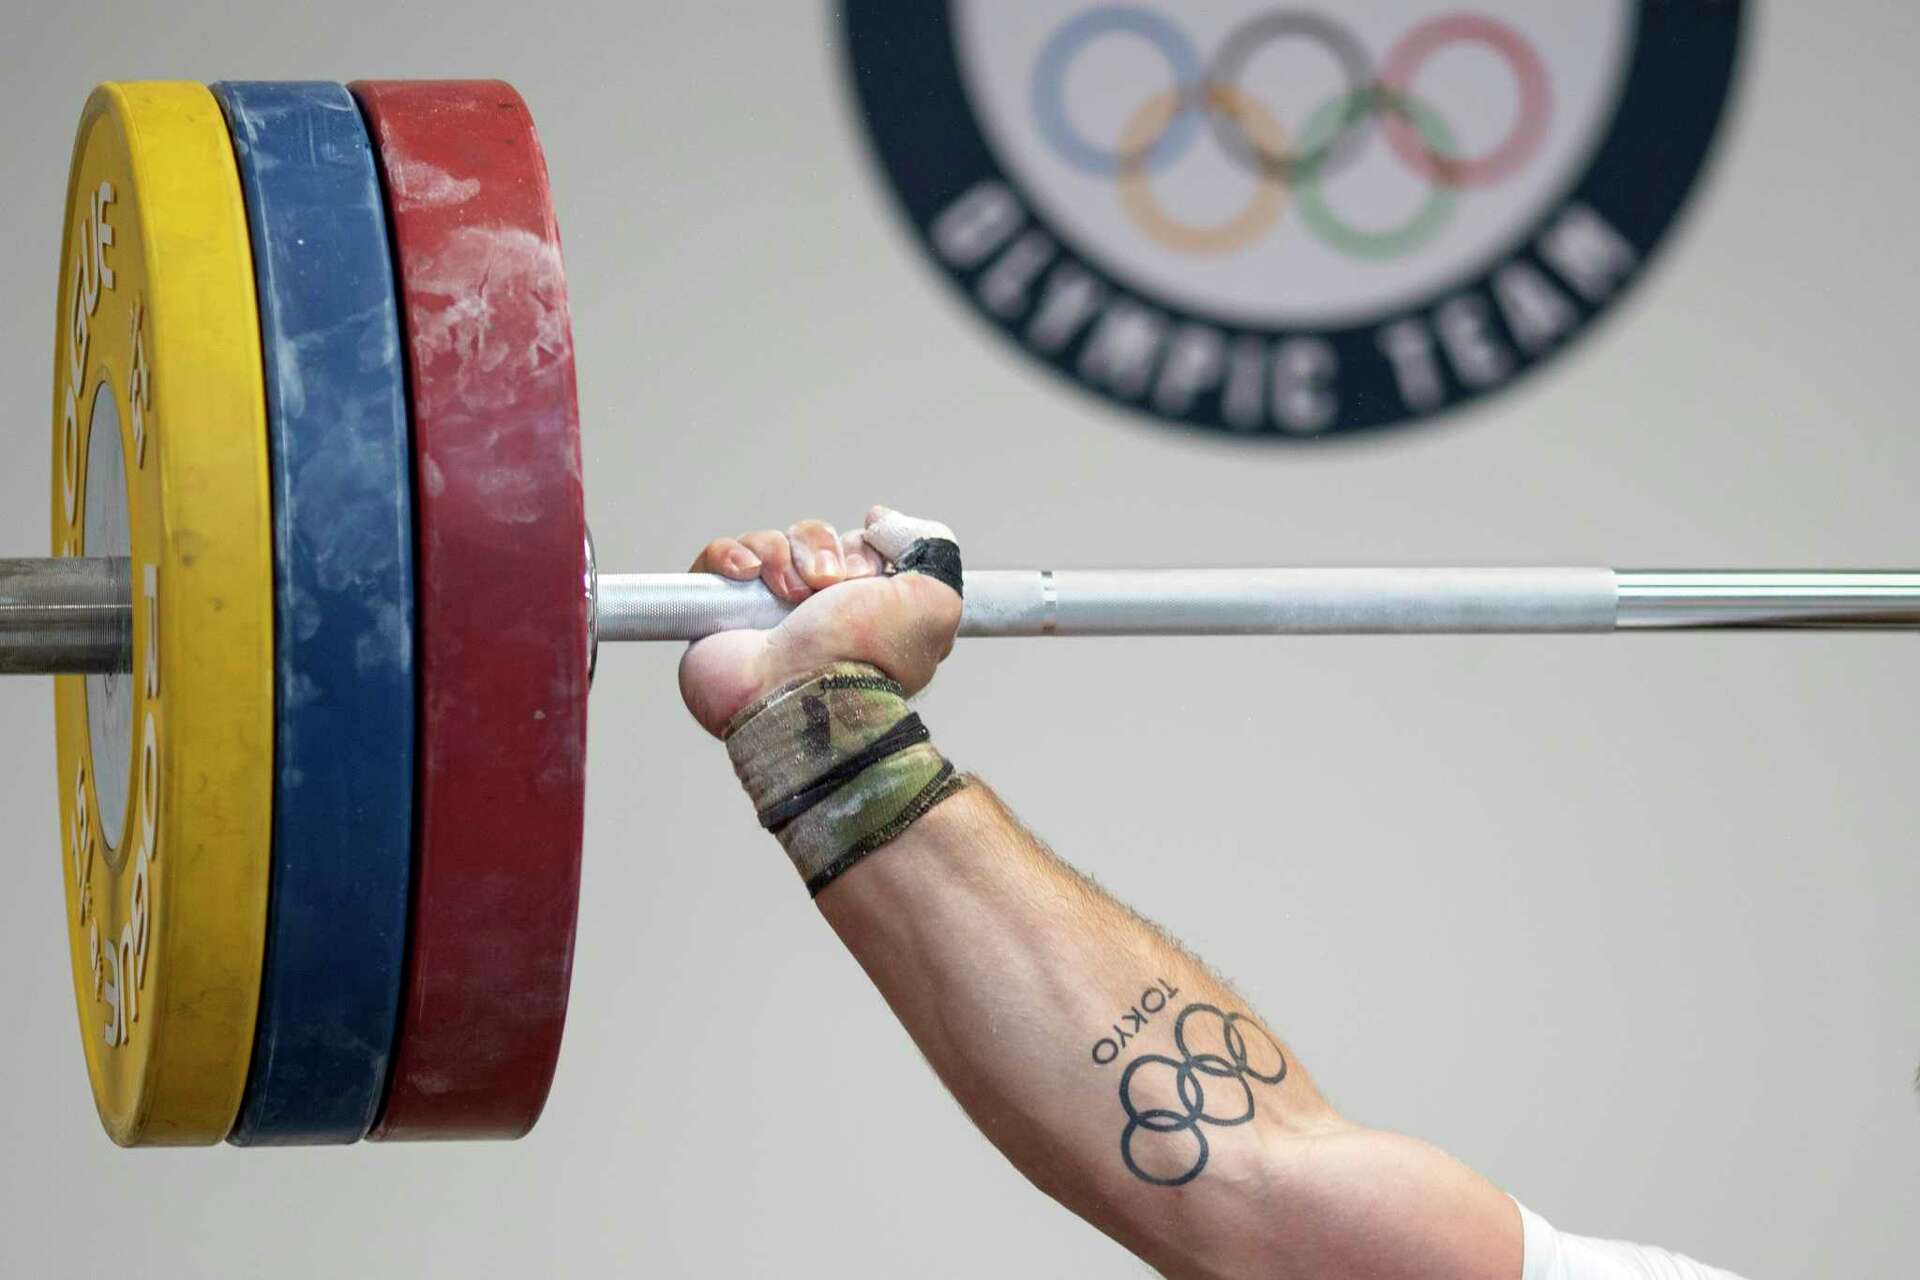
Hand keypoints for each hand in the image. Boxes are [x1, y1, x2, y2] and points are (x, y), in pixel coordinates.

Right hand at [678, 507, 963, 736]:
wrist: (799, 699)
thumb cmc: (865, 659)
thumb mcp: (935, 603)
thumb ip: (931, 549)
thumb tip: (882, 520)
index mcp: (864, 613)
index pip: (858, 548)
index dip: (863, 548)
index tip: (867, 572)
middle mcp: (815, 615)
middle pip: (813, 540)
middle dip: (821, 550)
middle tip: (826, 586)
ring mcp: (763, 616)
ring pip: (768, 544)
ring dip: (781, 555)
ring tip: (790, 595)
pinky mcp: (716, 615)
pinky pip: (717, 558)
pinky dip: (731, 554)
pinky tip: (748, 574)